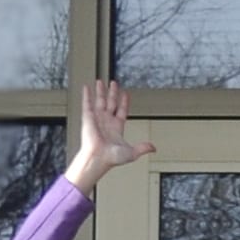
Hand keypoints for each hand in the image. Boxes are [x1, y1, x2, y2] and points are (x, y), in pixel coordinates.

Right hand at [64, 78, 150, 194]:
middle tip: (114, 83)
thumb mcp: (132, 152)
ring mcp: (97, 119)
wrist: (98, 158)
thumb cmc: (111, 157)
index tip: (126, 93)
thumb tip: (153, 148)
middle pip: (111, 103)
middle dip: (112, 93)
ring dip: (101, 91)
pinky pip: (87, 103)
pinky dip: (86, 95)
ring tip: (101, 82)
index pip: (122, 110)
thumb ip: (142, 148)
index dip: (124, 102)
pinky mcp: (88, 118)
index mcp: (117, 127)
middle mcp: (107, 122)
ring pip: (100, 101)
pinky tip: (87, 87)